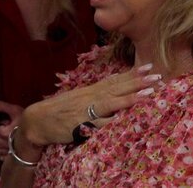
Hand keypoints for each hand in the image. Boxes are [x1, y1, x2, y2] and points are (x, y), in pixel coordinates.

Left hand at [0, 101, 23, 157]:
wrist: (41, 131)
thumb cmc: (27, 121)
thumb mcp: (15, 110)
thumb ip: (0, 106)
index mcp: (4, 133)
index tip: (1, 126)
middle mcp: (5, 144)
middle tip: (1, 132)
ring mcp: (9, 152)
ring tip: (2, 140)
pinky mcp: (12, 157)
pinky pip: (0, 157)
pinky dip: (1, 153)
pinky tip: (6, 147)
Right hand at [19, 64, 160, 149]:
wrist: (35, 121)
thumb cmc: (57, 111)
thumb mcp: (76, 98)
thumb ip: (94, 95)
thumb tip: (112, 88)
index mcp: (89, 91)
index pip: (114, 79)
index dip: (132, 73)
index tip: (149, 66)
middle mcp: (89, 97)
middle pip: (117, 87)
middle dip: (138, 81)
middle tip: (157, 75)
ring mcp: (86, 110)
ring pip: (112, 102)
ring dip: (131, 97)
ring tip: (150, 92)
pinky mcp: (81, 125)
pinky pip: (101, 124)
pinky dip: (114, 121)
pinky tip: (127, 118)